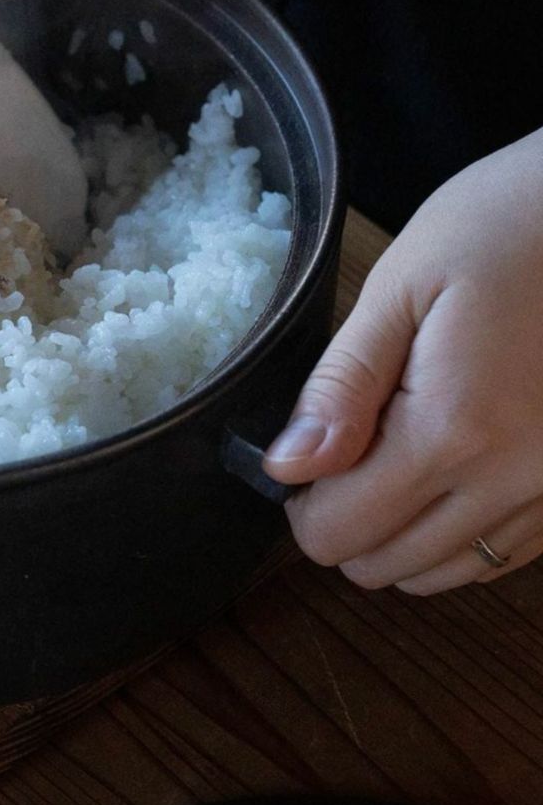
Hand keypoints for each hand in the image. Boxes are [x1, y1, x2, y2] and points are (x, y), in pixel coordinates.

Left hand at [264, 128, 542, 593]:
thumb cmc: (495, 231)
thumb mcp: (397, 291)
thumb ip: (341, 387)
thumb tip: (286, 466)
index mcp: (455, 429)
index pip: (343, 530)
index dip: (302, 504)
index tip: (305, 457)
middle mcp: (516, 481)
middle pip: (389, 566)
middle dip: (345, 522)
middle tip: (346, 450)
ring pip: (448, 573)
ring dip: (401, 536)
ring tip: (395, 457)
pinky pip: (505, 556)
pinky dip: (458, 535)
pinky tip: (447, 473)